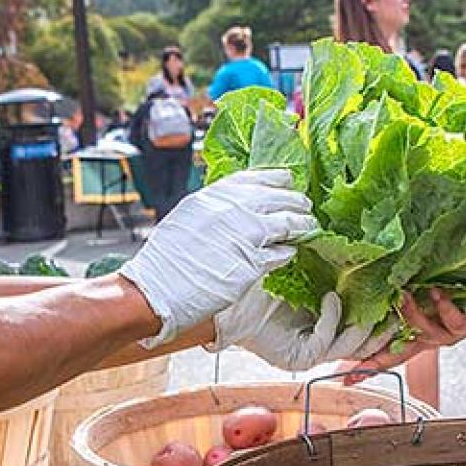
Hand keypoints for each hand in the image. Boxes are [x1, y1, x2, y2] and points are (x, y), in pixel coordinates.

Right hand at [120, 169, 315, 345]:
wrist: (158, 288)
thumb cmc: (165, 259)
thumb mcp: (187, 217)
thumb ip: (214, 209)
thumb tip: (234, 207)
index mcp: (214, 196)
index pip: (254, 178)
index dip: (274, 178)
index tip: (285, 180)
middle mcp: (233, 210)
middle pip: (277, 197)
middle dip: (294, 200)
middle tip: (304, 204)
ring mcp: (245, 235)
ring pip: (287, 223)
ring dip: (300, 224)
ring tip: (308, 226)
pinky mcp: (253, 263)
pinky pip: (281, 253)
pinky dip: (288, 252)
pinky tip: (291, 251)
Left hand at [213, 287, 397, 370]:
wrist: (232, 295)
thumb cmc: (267, 281)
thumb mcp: (310, 272)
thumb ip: (338, 271)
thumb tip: (369, 252)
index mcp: (327, 324)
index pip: (364, 329)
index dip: (385, 320)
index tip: (402, 299)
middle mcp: (321, 342)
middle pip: (365, 346)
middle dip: (385, 330)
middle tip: (401, 308)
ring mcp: (310, 353)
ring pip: (350, 348)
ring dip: (363, 326)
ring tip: (373, 304)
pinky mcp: (298, 357)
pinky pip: (325, 341)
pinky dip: (332, 319)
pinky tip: (331, 297)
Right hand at [347, 289, 465, 378]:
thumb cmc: (459, 304)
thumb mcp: (429, 307)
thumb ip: (407, 303)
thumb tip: (383, 289)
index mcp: (418, 338)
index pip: (386, 356)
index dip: (366, 368)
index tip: (345, 380)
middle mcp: (429, 340)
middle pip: (398, 352)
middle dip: (377, 357)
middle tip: (357, 352)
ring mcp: (446, 334)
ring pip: (423, 331)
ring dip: (412, 313)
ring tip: (403, 295)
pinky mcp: (464, 326)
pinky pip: (452, 319)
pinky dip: (444, 305)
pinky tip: (437, 292)